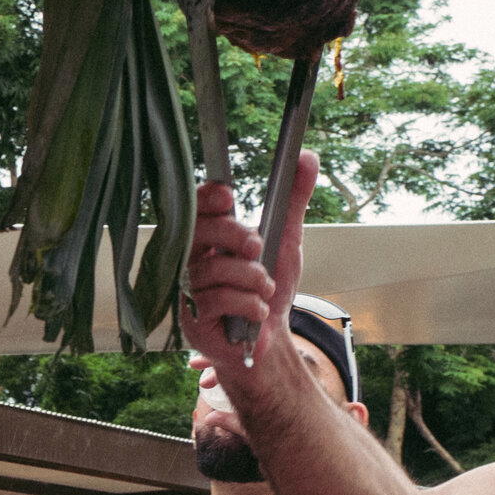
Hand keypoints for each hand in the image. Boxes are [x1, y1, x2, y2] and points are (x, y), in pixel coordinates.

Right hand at [183, 152, 314, 375]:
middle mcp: (190, 261)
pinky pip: (219, 299)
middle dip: (234, 235)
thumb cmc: (269, 289)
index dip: (206, 199)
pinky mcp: (193, 318)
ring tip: (265, 290)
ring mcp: (188, 290)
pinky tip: (256, 312)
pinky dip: (249, 304)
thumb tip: (307, 157)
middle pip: (198, 231)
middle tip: (257, 247)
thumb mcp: (287, 239)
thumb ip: (294, 199)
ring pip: (214, 268)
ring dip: (252, 279)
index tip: (229, 198)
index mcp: (208, 238)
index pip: (194, 208)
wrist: (270, 337)